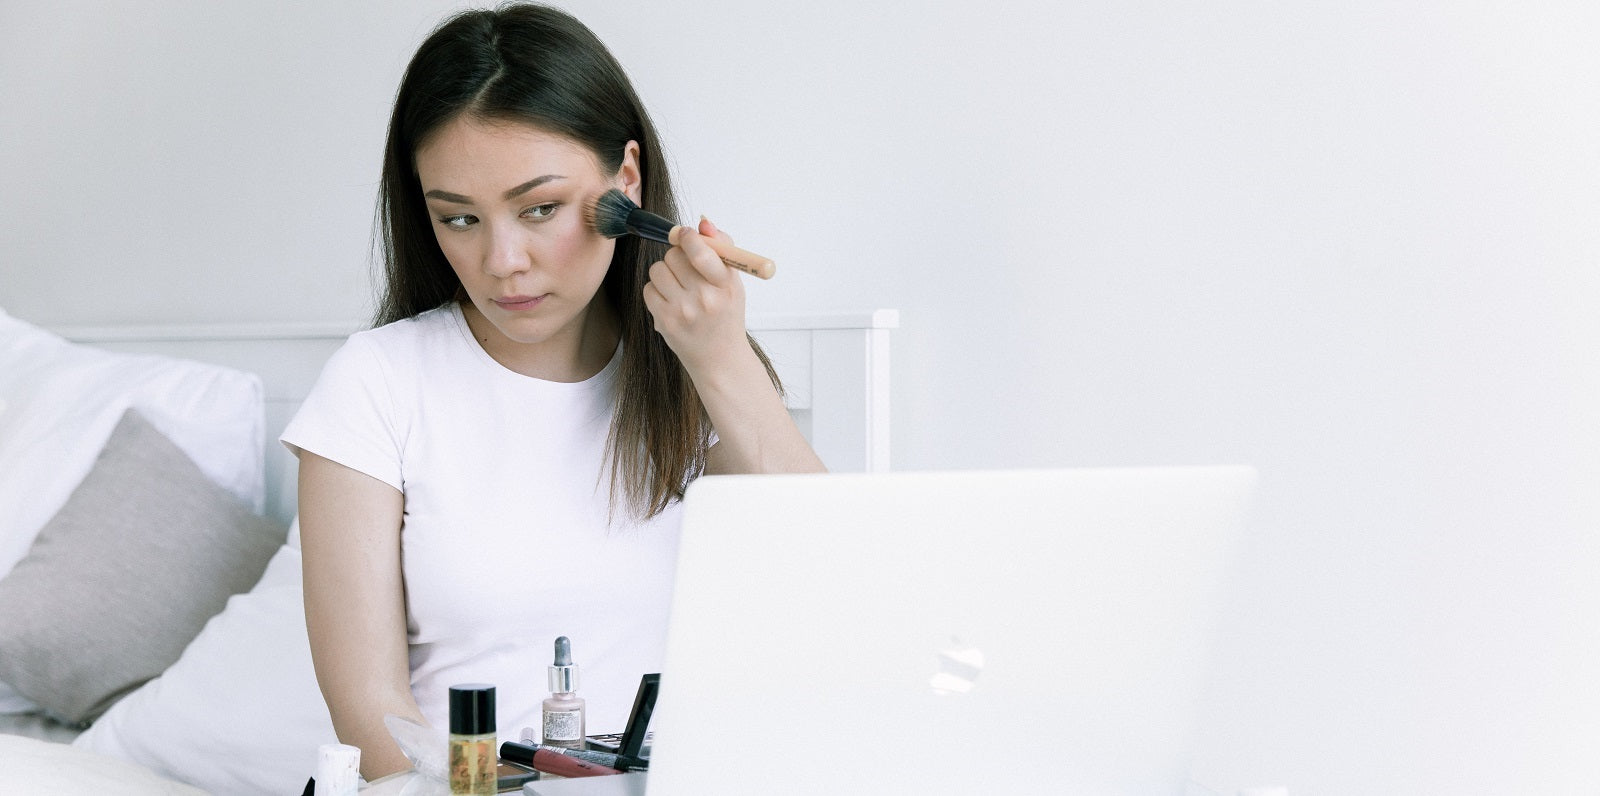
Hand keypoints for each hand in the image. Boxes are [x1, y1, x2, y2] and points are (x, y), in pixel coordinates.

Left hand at [643, 217, 749, 371]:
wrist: (719, 358)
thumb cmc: (726, 315)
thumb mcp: (733, 282)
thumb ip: (721, 248)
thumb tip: (703, 222)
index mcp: (726, 285)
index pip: (701, 252)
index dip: (688, 237)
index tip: (684, 234)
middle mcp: (705, 298)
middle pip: (674, 255)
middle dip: (677, 256)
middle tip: (686, 269)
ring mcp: (683, 311)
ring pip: (658, 270)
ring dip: (665, 273)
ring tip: (678, 287)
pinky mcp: (665, 321)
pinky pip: (649, 289)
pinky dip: (656, 291)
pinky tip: (670, 301)